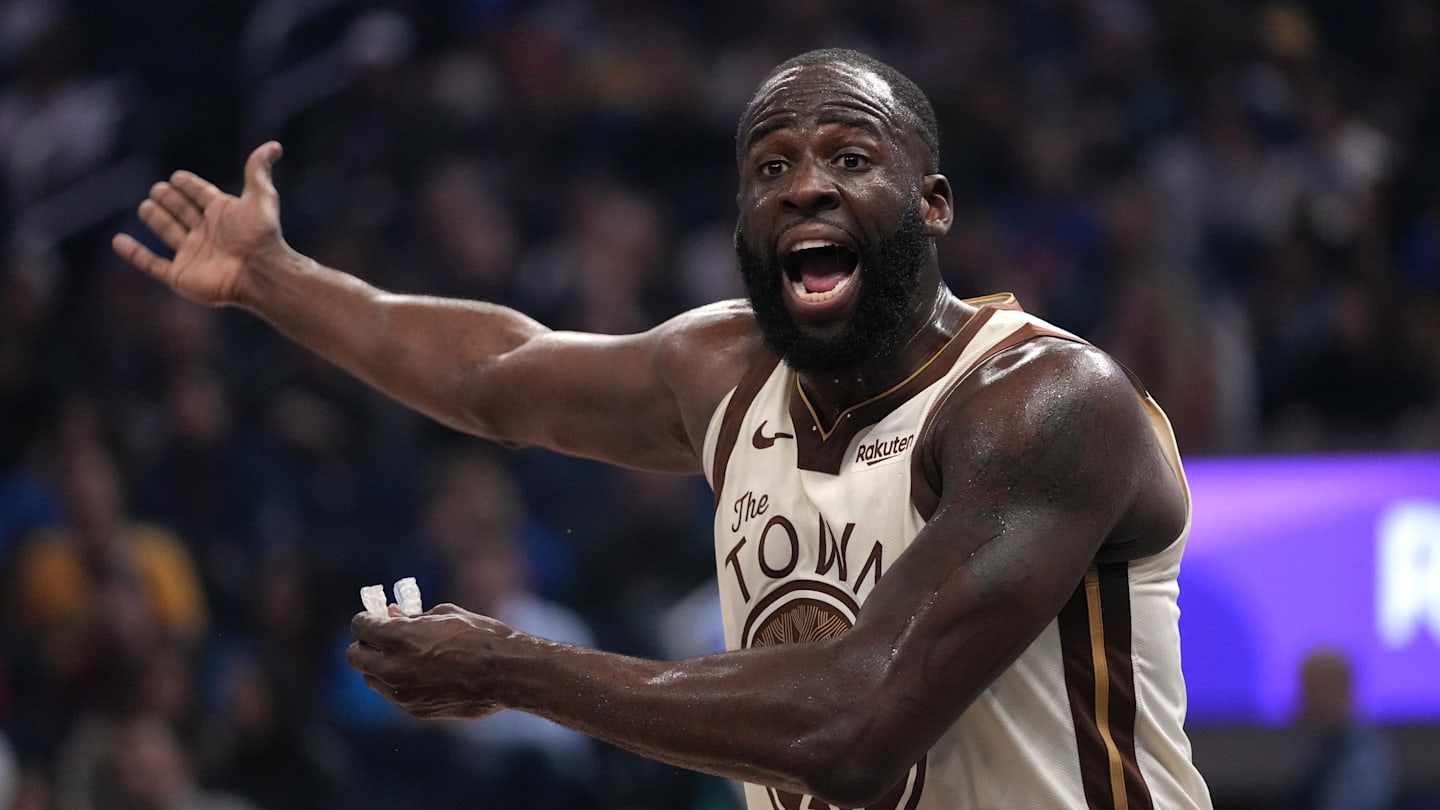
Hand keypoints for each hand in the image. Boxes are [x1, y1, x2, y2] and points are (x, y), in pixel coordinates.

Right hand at [111, 141, 287, 306]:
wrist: (259, 272)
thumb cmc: (260, 235)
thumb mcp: (261, 196)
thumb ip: (258, 170)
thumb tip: (274, 146)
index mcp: (223, 214)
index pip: (201, 195)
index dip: (189, 186)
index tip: (177, 177)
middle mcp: (207, 233)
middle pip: (183, 212)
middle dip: (171, 201)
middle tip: (158, 190)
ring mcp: (192, 254)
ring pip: (169, 233)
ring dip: (156, 220)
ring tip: (146, 207)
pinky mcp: (181, 276)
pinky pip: (152, 264)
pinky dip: (135, 254)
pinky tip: (119, 242)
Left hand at [347, 603, 512, 719]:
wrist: (505, 673)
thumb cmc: (480, 637)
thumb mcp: (445, 615)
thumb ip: (412, 618)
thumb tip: (392, 615)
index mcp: (397, 637)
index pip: (360, 626)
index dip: (367, 620)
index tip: (375, 618)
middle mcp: (392, 667)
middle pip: (356, 656)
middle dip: (367, 645)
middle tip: (383, 639)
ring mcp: (401, 693)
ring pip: (372, 678)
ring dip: (380, 666)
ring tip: (407, 658)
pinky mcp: (414, 710)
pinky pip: (393, 695)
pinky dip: (399, 683)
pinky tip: (423, 674)